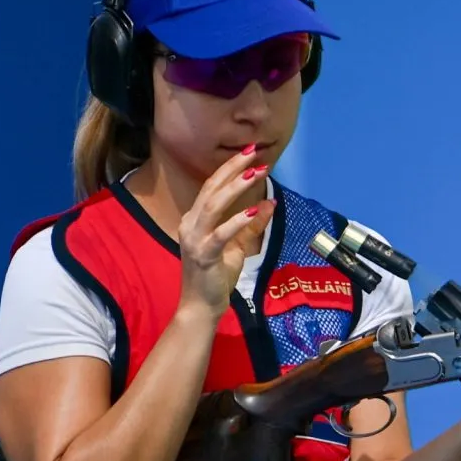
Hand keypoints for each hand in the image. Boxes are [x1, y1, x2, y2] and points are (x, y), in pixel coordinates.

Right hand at [177, 145, 275, 319]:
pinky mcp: (203, 255)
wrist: (200, 306)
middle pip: (211, 189)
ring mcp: (194, 239)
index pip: (211, 187)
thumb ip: (251, 225)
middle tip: (253, 154)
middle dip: (233, 169)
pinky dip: (237, 221)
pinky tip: (253, 210)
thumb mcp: (237, 247)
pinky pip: (220, 233)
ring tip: (255, 174)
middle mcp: (190, 224)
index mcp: (195, 220)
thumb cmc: (215, 277)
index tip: (249, 154)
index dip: (230, 169)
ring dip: (235, 188)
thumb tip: (270, 203)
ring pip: (213, 205)